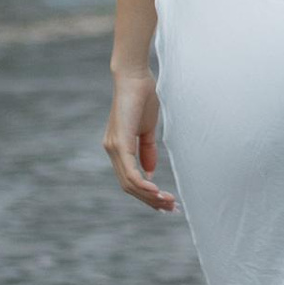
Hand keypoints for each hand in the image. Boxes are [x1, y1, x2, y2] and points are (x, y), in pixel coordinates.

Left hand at [105, 67, 176, 209]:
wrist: (135, 76)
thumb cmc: (142, 97)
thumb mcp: (147, 129)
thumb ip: (147, 150)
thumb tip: (149, 174)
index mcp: (118, 148)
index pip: (130, 179)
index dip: (147, 194)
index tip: (166, 203)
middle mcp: (112, 150)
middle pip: (129, 186)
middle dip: (150, 200)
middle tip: (171, 208)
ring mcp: (113, 148)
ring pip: (129, 183)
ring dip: (149, 196)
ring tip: (168, 201)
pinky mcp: (119, 143)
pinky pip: (130, 171)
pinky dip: (142, 184)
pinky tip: (156, 190)